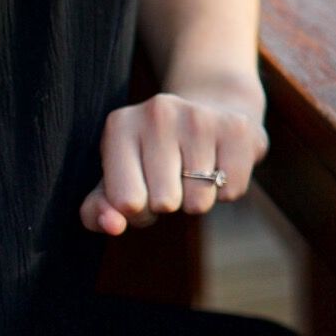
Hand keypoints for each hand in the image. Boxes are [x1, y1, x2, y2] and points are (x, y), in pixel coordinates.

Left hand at [80, 85, 266, 234]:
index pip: (126, 202)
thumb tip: (113, 226)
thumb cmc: (154, 158)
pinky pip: (231, 192)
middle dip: (169, 203)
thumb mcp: (117, 180)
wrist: (214, 110)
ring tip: (197, 170)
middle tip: (173, 179)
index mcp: (120, 125)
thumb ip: (98, 210)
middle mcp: (158, 112)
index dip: (137, 210)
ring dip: (198, 198)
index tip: (143, 190)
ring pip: (199, 201)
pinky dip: (226, 191)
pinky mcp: (237, 127)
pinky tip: (220, 164)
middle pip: (164, 202)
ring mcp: (200, 116)